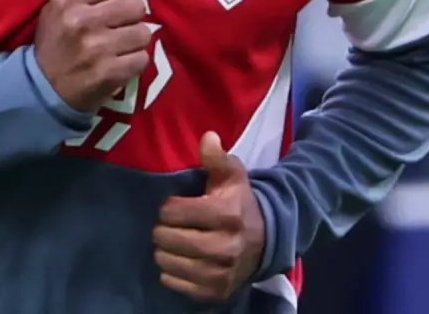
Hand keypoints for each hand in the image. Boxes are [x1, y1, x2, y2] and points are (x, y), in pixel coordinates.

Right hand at [34, 0, 151, 113]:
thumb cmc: (55, 41)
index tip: (112, 5)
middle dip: (131, 17)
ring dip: (134, 41)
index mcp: (68, 0)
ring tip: (120, 46)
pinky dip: (134, 63)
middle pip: (135, 6)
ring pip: (143, 33)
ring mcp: (97, 49)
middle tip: (118, 27)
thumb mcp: (58, 5)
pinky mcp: (109, 74)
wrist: (42, 90)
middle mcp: (82, 21)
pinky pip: (142, 59)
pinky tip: (120, 64)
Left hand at [153, 132, 265, 303]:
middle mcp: (225, 246)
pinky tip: (178, 261)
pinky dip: (171, 274)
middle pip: (168, 239)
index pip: (174, 212)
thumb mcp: (232, 176)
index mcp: (227, 214)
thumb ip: (217, 157)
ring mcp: (221, 273)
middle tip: (168, 227)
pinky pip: (177, 285)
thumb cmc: (240, 203)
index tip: (174, 206)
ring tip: (172, 244)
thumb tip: (207, 136)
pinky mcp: (216, 292)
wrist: (266, 241)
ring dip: (164, 252)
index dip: (169, 207)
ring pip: (169, 263)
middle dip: (162, 230)